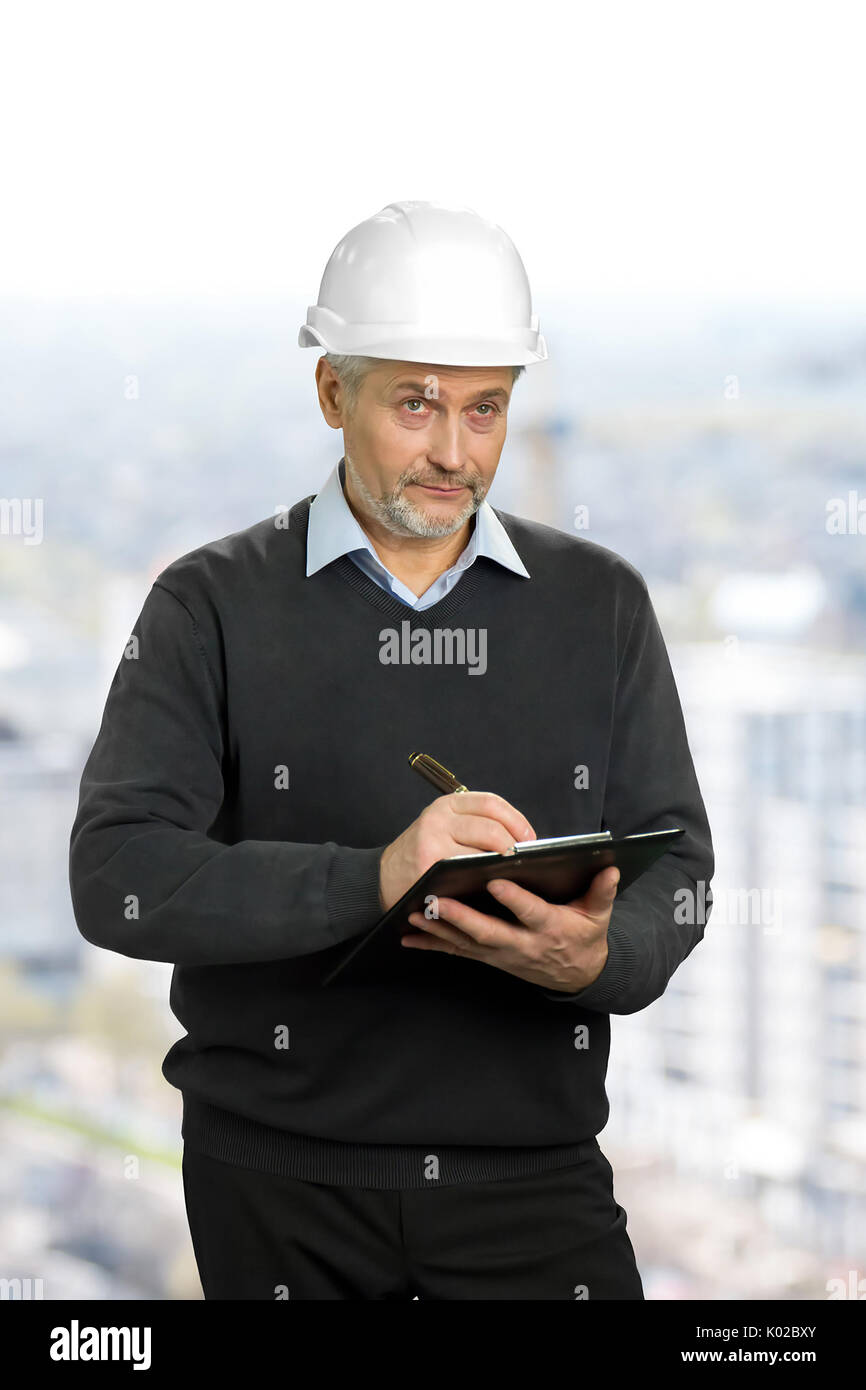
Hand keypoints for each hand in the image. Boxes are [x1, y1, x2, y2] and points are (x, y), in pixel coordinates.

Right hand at [378, 792, 535, 912]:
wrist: (382, 878)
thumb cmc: (422, 855)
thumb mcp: (442, 828)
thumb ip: (474, 825)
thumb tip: (520, 838)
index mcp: (446, 805)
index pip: (491, 803)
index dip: (517, 820)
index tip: (530, 838)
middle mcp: (438, 817)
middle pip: (491, 827)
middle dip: (513, 845)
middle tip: (523, 860)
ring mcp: (432, 841)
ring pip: (482, 850)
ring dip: (501, 863)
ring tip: (511, 872)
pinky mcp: (429, 865)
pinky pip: (466, 870)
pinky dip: (482, 878)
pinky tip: (490, 884)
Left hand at [401, 865, 620, 993]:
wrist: (579, 974)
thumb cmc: (586, 936)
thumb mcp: (598, 915)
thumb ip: (602, 892)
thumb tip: (610, 868)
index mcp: (550, 928)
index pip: (530, 913)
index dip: (514, 900)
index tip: (495, 881)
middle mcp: (522, 945)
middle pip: (489, 932)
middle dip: (461, 917)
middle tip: (437, 900)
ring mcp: (503, 955)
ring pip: (467, 943)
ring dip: (439, 930)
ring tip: (414, 914)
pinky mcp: (490, 958)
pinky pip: (458, 952)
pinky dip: (433, 945)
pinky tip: (409, 937)